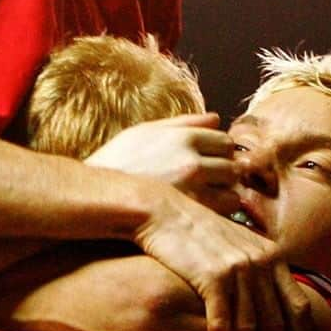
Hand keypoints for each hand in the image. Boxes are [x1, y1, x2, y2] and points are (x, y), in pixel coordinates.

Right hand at [88, 113, 240, 215]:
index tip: (210, 160)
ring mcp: (193, 189)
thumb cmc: (117, 162)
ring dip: (226, 192)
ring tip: (207, 197)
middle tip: (210, 181)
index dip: (220, 151)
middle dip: (226, 172)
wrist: (97, 198)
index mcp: (182, 137)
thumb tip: (216, 117)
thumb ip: (184, 123)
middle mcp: (192, 160)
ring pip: (234, 188)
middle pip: (232, 164)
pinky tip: (203, 211)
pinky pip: (226, 210)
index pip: (224, 140)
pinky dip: (221, 210)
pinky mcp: (192, 213)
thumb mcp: (145, 132)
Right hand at [135, 185, 314, 330]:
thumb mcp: (240, 243)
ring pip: (251, 324)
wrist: (166, 212)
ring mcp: (238, 268)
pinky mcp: (213, 274)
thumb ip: (260, 267)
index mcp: (273, 256)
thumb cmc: (201, 233)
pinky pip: (223, 318)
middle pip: (278, 321)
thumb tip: (273, 300)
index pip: (300, 305)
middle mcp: (261, 262)